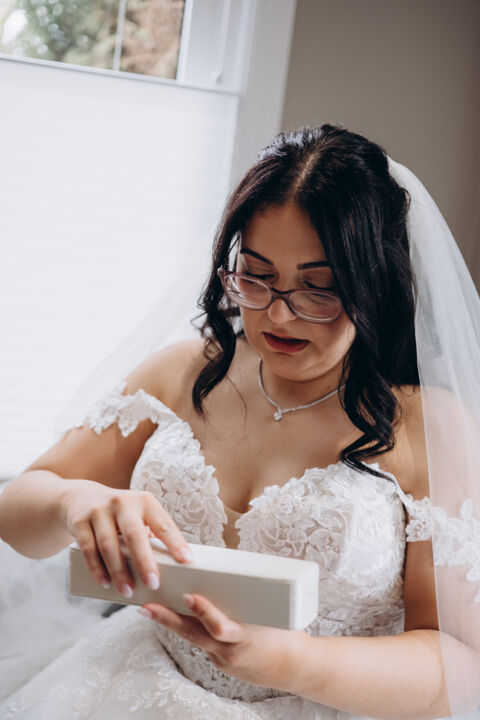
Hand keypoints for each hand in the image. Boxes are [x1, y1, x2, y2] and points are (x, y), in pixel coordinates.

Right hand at [60, 479, 191, 596]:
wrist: (81, 497)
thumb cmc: (119, 514)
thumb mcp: (137, 514)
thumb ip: (149, 534)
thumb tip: (168, 567)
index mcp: (144, 501)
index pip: (163, 524)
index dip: (175, 542)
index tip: (186, 561)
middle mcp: (122, 503)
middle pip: (135, 535)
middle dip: (145, 561)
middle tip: (154, 584)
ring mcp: (99, 511)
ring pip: (110, 545)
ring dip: (119, 572)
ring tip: (128, 591)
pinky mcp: (80, 521)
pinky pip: (89, 549)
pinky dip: (97, 569)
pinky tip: (105, 583)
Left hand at [139, 592, 303, 690]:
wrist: (295, 667)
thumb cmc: (285, 633)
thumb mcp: (272, 613)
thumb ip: (250, 596)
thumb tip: (231, 569)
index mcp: (245, 637)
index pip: (220, 627)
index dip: (204, 612)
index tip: (189, 596)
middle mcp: (230, 651)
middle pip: (193, 635)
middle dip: (168, 619)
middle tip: (149, 606)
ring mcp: (224, 660)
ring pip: (192, 639)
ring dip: (170, 623)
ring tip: (150, 609)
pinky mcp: (221, 664)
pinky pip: (203, 645)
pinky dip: (191, 631)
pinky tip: (177, 617)